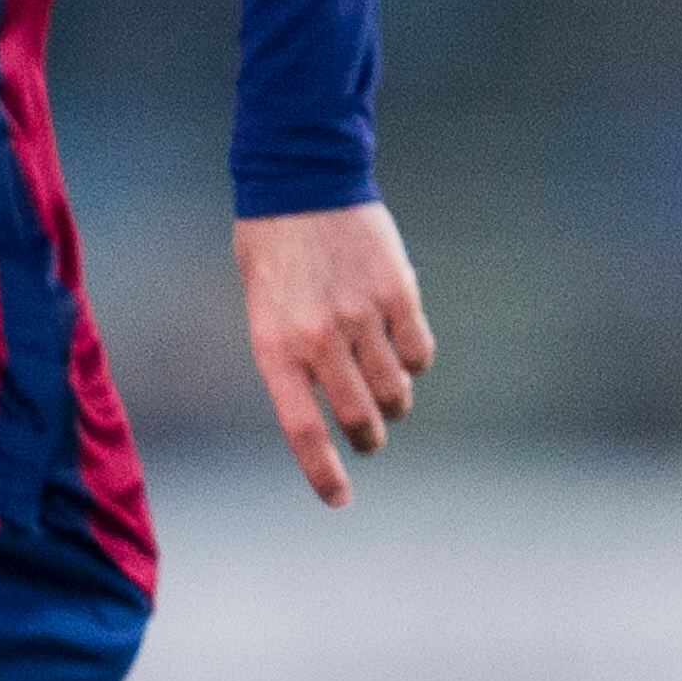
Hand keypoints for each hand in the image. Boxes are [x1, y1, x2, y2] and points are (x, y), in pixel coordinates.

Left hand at [234, 200, 434, 506]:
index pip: (304, 429)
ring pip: (395, 390)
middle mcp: (319, 338)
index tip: (340, 499)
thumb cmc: (272, 250)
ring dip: (394, 404)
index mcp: (275, 346)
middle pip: (359, 417)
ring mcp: (362, 316)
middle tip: (369, 439)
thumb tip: (328, 407)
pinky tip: (403, 352)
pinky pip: (419, 351)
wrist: (302, 180)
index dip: (324, 472)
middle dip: (367, 439)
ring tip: (388, 397)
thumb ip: (291, 358)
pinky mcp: (397, 292)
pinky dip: (415, 362)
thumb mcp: (262, 310)